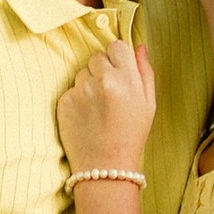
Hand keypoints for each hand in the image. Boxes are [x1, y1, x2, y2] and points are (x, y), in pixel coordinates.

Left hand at [58, 34, 157, 175]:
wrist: (105, 167)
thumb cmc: (131, 135)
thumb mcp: (149, 104)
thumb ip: (145, 72)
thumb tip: (140, 47)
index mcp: (127, 78)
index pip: (116, 46)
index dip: (118, 58)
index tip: (119, 73)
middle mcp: (103, 80)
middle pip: (97, 57)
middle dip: (102, 70)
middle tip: (109, 95)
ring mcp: (81, 90)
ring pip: (82, 73)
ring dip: (88, 84)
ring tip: (98, 109)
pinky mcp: (65, 101)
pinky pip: (71, 89)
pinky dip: (77, 100)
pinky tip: (86, 117)